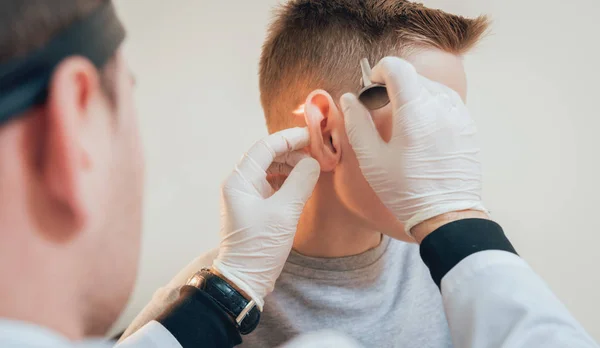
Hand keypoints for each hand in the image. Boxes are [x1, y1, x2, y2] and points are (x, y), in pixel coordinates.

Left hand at [212, 127, 319, 309]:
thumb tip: (313, 162)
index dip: (290, 138)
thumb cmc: (260, 246)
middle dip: (292, 151)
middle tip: (317, 153)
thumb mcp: (285, 212)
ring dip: (291, 165)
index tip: (312, 135)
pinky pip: (271, 183)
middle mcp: (239, 183)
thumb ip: (301, 182)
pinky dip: (287, 179)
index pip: (265, 146)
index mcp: (240, 180)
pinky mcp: (254, 206)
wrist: (245, 278)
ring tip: (312, 168)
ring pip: (270, 168)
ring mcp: (245, 195)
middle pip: (267, 155)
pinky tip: (302, 183)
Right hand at [340, 57, 486, 236]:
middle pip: (414, 76)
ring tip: (403, 120)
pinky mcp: (469, 127)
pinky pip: (447, 103)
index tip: (371, 86)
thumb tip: (349, 99)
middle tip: (382, 107)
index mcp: (415, 111)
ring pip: (432, 87)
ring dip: (413, 94)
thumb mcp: (372, 159)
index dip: (379, 71)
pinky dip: (431, 106)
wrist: (445, 215)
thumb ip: (357, 123)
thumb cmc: (405, 190)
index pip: (397, 67)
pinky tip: (422, 129)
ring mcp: (459, 116)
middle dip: (394, 84)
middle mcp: (442, 106)